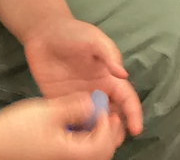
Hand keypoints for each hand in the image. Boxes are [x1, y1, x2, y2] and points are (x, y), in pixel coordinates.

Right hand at [0, 94, 125, 159]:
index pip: (102, 146)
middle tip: (110, 113)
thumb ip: (73, 106)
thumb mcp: (47, 111)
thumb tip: (93, 102)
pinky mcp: (54, 156)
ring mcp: (61, 159)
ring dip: (98, 136)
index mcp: (71, 153)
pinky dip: (85, 138)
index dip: (108, 127)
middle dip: (109, 134)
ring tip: (97, 116)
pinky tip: (79, 122)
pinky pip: (78, 151)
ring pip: (90, 153)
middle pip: (101, 153)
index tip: (104, 108)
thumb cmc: (17, 128)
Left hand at [23, 17, 142, 137]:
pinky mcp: (60, 103)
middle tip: (113, 142)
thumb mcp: (94, 39)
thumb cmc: (73, 32)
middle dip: (116, 131)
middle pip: (112, 116)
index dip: (133, 113)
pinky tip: (75, 141)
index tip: (135, 129)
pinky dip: (74, 132)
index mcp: (108, 78)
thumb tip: (123, 74)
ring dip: (97, 136)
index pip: (126, 98)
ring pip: (93, 123)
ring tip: (96, 146)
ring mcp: (78, 99)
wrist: (44, 32)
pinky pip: (70, 121)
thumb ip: (109, 55)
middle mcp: (96, 91)